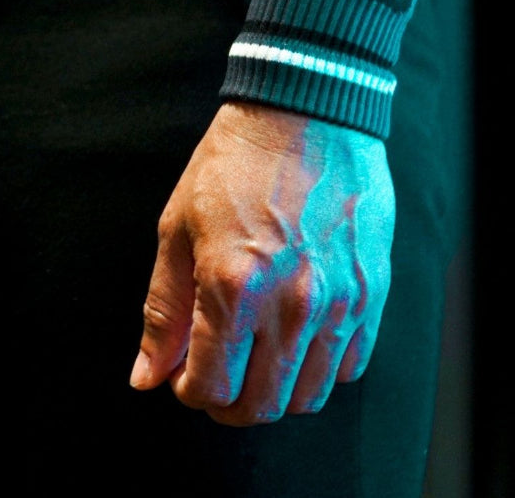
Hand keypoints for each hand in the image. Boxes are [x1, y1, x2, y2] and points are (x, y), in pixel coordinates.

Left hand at [129, 101, 394, 425]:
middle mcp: (292, 304)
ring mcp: (340, 302)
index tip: (182, 373)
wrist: (304, 113)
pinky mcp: (372, 293)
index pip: (211, 387)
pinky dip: (317, 369)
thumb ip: (163, 310)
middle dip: (226, 403)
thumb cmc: (231, 165)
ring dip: (272, 392)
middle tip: (212, 377)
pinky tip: (293, 339)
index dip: (188, 390)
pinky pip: (348, 365)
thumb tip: (147, 374)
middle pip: (261, 405)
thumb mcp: (177, 229)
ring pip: (307, 395)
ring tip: (251, 358)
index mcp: (233, 287)